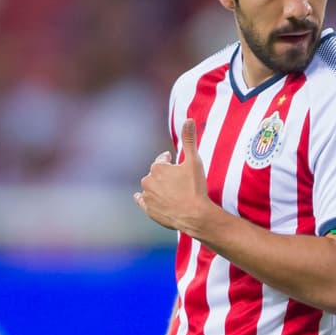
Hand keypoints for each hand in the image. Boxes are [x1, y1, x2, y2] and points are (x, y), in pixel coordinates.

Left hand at [134, 118, 212, 235]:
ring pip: (149, 187)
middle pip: (155, 174)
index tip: (173, 161)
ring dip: (156, 186)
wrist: (194, 215)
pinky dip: (144, 198)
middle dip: (163, 174)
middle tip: (176, 180)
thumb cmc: (195, 187)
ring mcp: (147, 196)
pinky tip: (141, 197)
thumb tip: (189, 119)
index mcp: (157, 167)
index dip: (169, 160)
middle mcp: (148, 181)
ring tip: (169, 191)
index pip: (161, 160)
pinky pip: (142, 201)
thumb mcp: (194, 161)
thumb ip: (189, 140)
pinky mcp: (148, 210)